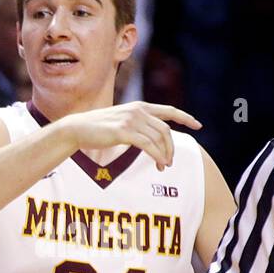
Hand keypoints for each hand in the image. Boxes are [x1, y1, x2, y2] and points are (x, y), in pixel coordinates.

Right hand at [59, 102, 201, 171]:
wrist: (76, 129)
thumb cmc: (95, 129)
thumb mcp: (119, 122)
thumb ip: (135, 124)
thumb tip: (147, 137)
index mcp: (139, 106)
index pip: (169, 111)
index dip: (185, 118)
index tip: (198, 125)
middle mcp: (138, 111)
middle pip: (165, 130)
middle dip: (171, 147)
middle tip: (170, 161)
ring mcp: (131, 120)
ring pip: (158, 139)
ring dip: (164, 154)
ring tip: (164, 166)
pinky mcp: (124, 132)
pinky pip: (148, 145)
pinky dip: (157, 155)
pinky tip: (159, 164)